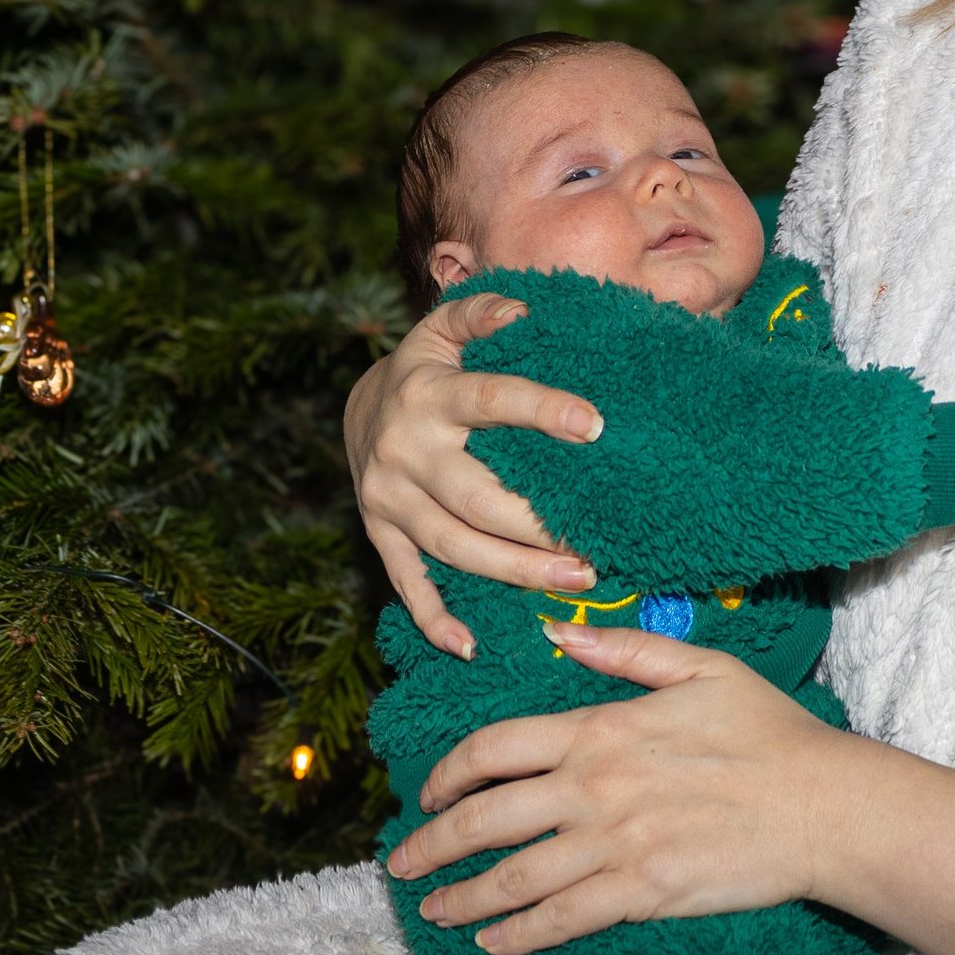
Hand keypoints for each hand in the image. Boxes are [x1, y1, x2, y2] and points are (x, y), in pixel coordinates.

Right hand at [348, 292, 606, 658]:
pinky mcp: (381, 534)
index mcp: (428, 394)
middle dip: (536, 526)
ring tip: (574, 581)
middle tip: (595, 547)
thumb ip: (480, 311)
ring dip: (513, 572)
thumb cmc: (427, 369)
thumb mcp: (443, 328)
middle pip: (475, 498)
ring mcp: (389, 499)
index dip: (542, 411)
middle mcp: (404, 450)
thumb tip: (522, 308)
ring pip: (452, 547)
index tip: (594, 426)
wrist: (359, 410)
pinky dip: (436, 619)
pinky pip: (407, 584)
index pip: (491, 401)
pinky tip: (472, 646)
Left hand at [386, 618, 954, 954]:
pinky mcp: (643, 894)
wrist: (824, 804)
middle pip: (485, 818)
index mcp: (600, 729)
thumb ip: (624, 649)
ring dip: (462, 896)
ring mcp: (615, 845)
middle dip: (431, 843)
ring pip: (514, 876)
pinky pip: (561, 919)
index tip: (427, 793)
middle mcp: (594, 788)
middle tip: (401, 862)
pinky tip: (491, 941)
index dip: (447, 774)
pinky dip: (517, 933)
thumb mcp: (700, 666)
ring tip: (433, 909)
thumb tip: (561, 629)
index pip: (495, 749)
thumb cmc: (769, 731)